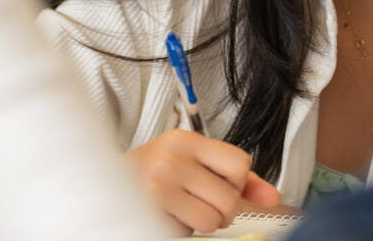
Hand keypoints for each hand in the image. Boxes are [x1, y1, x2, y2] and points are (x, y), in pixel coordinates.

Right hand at [127, 129, 280, 234]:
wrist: (99, 186)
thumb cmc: (149, 174)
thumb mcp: (192, 164)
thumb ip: (236, 178)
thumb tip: (273, 197)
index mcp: (186, 140)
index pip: (240, 163)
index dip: (236, 183)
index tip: (219, 185)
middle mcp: (172, 157)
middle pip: (230, 198)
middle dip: (220, 211)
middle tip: (198, 204)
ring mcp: (158, 184)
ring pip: (212, 220)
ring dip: (200, 223)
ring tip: (180, 211)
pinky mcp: (148, 211)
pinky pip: (186, 232)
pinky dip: (180, 230)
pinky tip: (165, 217)